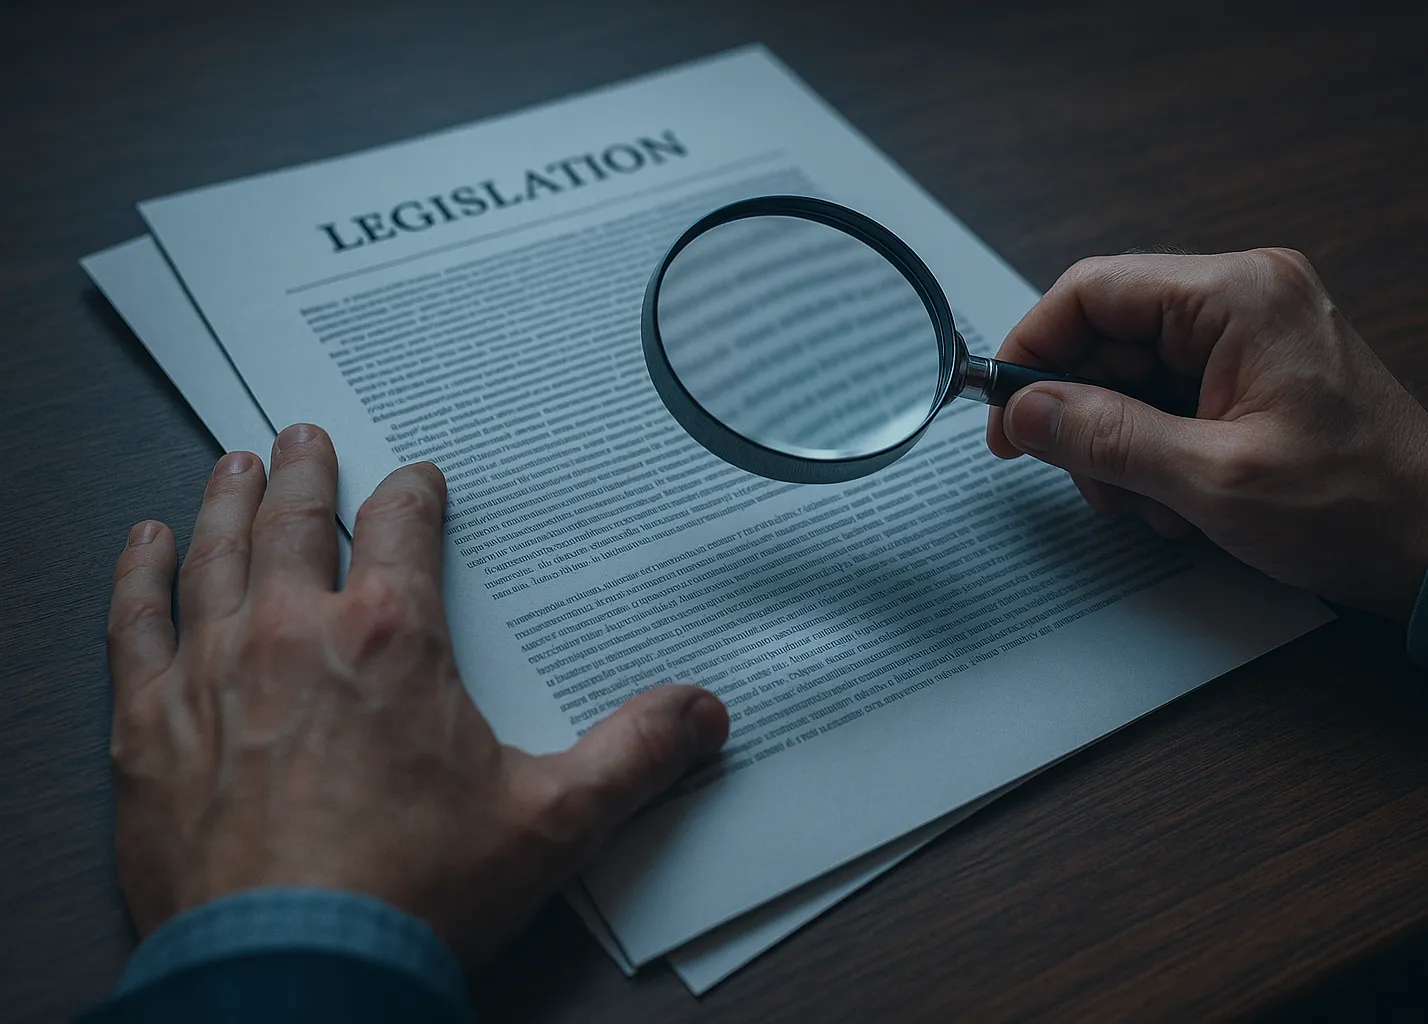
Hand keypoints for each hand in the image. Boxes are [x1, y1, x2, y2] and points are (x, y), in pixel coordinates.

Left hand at [105, 423, 728, 962]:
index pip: (404, 528)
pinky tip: (141, 545)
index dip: (415, 494)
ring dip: (225, 502)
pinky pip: (135, 624)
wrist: (295, 976)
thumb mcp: (550, 822)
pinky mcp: (149, 728)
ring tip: (232, 464)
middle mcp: (292, 633)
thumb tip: (703, 713)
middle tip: (302, 438)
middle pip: (295, 522)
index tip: (418, 482)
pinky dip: (138, 576)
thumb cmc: (412, 897)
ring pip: (212, 554)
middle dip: (304, 473)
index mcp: (392, 640)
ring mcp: (211, 673)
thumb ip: (632, 755)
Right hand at [987, 249, 1427, 618]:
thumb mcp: (1212, 480)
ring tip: (1147, 504)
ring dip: (1118, 446)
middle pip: (1107, 336)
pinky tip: (1178, 502)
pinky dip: (1152, 454)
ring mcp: (1246, 338)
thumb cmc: (1353, 505)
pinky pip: (1164, 400)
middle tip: (1080, 477)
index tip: (1004, 411)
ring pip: (1129, 377)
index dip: (1033, 349)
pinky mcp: (1248, 376)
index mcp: (1237, 297)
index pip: (1093, 290)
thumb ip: (1107, 438)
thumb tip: (1023, 412)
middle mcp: (1240, 300)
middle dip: (1082, 415)